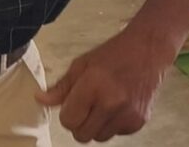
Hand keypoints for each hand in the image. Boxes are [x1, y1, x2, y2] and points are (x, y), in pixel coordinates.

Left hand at [36, 28, 175, 142]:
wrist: (148, 50)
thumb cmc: (113, 54)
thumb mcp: (82, 64)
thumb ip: (61, 87)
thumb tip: (40, 99)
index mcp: (94, 86)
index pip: (68, 120)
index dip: (67, 113)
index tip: (73, 103)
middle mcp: (112, 104)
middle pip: (82, 135)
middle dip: (79, 123)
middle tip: (85, 105)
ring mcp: (127, 115)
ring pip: (99, 137)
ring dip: (95, 125)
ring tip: (102, 104)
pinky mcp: (139, 122)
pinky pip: (115, 134)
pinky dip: (112, 124)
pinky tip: (116, 106)